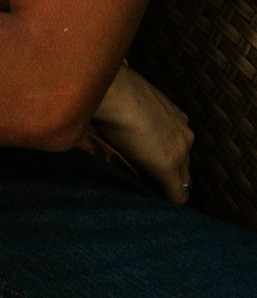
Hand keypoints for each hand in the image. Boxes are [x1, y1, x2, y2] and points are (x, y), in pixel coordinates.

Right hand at [92, 65, 193, 204]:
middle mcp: (185, 134)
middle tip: (150, 186)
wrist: (113, 90)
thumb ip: (135, 111)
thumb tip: (118, 114)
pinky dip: (169, 202)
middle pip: (184, 166)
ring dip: (167, 187)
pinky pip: (177, 195)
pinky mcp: (168, 166)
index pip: (178, 147)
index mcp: (176, 117)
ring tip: (150, 197)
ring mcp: (180, 150)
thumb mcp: (131, 98)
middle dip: (169, 177)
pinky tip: (157, 209)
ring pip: (182, 181)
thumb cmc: (113, 88)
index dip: (165, 159)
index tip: (150, 168)